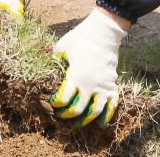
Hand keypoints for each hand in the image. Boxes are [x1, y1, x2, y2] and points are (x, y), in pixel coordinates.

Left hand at [50, 8, 126, 127]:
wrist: (102, 34)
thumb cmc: (79, 39)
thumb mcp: (61, 47)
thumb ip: (54, 59)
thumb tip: (47, 65)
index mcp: (75, 77)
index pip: (64, 99)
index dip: (57, 104)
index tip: (53, 103)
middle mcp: (89, 85)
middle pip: (78, 109)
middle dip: (68, 115)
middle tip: (62, 116)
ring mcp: (102, 86)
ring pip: (95, 111)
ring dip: (86, 120)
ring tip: (79, 124)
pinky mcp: (112, 85)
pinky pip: (111, 105)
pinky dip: (106, 116)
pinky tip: (101, 124)